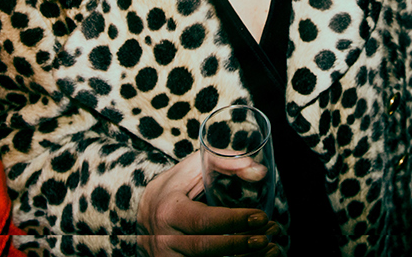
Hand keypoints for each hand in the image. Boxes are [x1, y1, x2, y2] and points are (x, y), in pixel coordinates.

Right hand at [137, 152, 277, 256]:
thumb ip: (224, 162)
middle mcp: (166, 240)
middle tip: (268, 236)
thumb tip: (259, 172)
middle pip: (207, 248)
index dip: (233, 221)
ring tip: (269, 248)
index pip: (203, 221)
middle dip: (240, 244)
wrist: (142, 215)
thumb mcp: (192, 168)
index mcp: (169, 211)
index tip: (260, 216)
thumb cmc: (174, 188)